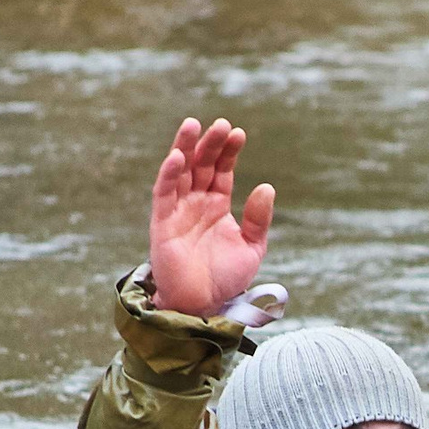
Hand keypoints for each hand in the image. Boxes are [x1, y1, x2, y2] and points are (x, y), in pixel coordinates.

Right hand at [147, 116, 275, 318]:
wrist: (202, 305)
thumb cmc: (225, 279)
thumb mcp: (252, 247)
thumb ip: (259, 219)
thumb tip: (266, 186)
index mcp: (216, 205)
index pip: (221, 170)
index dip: (228, 151)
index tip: (238, 133)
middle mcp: (196, 203)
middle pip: (201, 164)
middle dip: (210, 143)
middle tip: (221, 123)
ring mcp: (178, 210)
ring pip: (180, 171)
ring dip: (185, 147)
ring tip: (193, 124)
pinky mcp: (162, 222)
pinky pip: (163, 193)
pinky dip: (169, 174)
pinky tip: (177, 156)